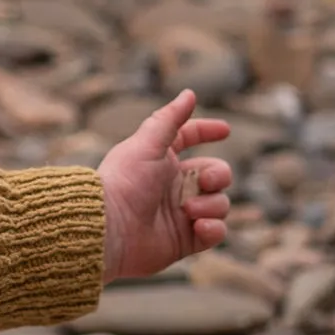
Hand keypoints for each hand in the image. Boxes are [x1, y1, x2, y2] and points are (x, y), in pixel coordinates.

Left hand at [97, 90, 232, 281]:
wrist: (109, 229)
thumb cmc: (124, 182)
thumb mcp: (147, 144)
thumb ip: (170, 119)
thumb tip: (189, 93)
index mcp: (162, 160)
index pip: (189, 139)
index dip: (206, 131)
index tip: (225, 130)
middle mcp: (174, 186)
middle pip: (216, 174)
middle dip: (218, 174)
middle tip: (205, 181)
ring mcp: (181, 214)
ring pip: (220, 203)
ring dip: (212, 204)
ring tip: (188, 210)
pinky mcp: (185, 241)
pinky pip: (216, 233)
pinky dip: (214, 229)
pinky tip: (198, 227)